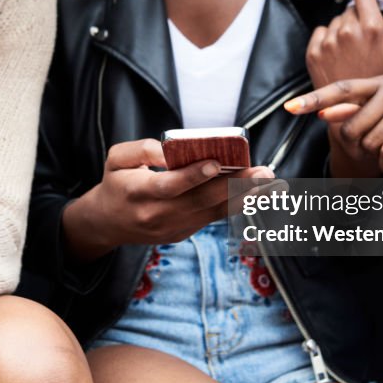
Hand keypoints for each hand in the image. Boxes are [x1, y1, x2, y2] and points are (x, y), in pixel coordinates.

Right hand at [63, 139, 273, 260]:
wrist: (108, 223)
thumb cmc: (116, 182)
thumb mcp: (116, 158)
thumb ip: (142, 150)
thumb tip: (172, 149)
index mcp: (139, 192)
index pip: (170, 185)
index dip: (193, 175)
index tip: (216, 163)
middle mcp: (159, 214)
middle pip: (201, 200)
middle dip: (235, 185)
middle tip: (264, 171)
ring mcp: (174, 227)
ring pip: (214, 211)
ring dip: (246, 197)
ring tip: (273, 183)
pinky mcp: (184, 232)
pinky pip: (213, 217)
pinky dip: (237, 204)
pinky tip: (260, 193)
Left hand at [286, 71, 382, 173]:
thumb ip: (363, 100)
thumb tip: (326, 115)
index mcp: (382, 81)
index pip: (339, 88)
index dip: (312, 99)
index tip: (289, 108)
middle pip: (352, 128)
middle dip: (356, 147)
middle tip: (368, 152)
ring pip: (370, 143)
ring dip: (374, 158)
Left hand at [305, 0, 382, 87]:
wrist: (357, 119)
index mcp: (373, 29)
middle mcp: (347, 32)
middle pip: (350, 9)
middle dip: (359, 19)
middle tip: (370, 45)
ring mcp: (328, 44)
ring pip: (335, 22)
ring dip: (344, 31)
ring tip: (357, 56)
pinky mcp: (313, 55)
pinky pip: (320, 34)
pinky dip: (328, 40)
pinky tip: (341, 58)